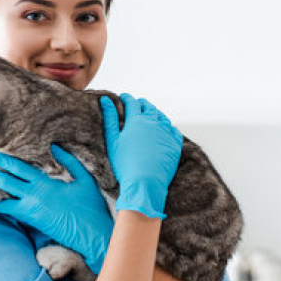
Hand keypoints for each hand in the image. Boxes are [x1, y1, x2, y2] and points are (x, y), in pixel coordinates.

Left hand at [0, 145, 112, 273]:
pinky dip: (3, 204)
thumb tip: (56, 147)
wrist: (91, 234)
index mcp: (45, 185)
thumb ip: (70, 162)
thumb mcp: (84, 180)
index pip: (18, 169)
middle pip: (5, 183)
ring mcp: (31, 212)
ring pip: (4, 200)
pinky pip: (13, 211)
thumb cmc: (91, 206)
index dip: (3, 160)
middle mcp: (34, 198)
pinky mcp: (33, 222)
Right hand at [100, 94, 182, 218]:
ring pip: (162, 117)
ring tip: (151, 115)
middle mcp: (154, 123)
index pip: (132, 102)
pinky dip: (168, 127)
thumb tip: (105, 99)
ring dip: (156, 114)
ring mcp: (166, 133)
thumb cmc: (125, 164)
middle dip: (142, 104)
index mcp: (137, 121)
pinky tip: (165, 129)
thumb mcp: (113, 141)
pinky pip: (174, 130)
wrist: (145, 183)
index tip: (124, 97)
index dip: (127, 98)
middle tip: (138, 104)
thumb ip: (110, 118)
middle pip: (149, 107)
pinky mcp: (175, 144)